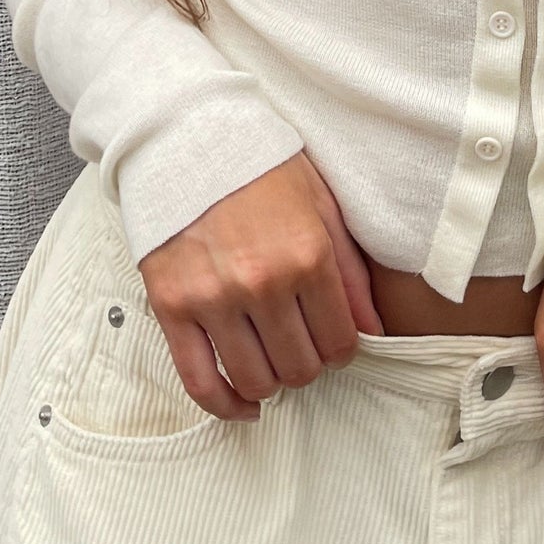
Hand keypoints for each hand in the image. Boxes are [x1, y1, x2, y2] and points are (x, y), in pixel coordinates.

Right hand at [137, 149, 384, 420]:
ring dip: (272, 382)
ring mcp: (214, 298)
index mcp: (307, 255)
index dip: (343, 350)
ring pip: (256, 380)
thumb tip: (370, 330)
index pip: (341, 342)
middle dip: (309, 366)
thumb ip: (349, 271)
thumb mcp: (321, 204)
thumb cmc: (259, 166)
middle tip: (302, 347)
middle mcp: (263, 283)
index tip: (334, 342)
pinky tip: (242, 404)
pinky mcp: (172, 307)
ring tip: (272, 361)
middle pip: (301, 367)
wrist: (187, 138)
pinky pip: (200, 380)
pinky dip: (224, 404)